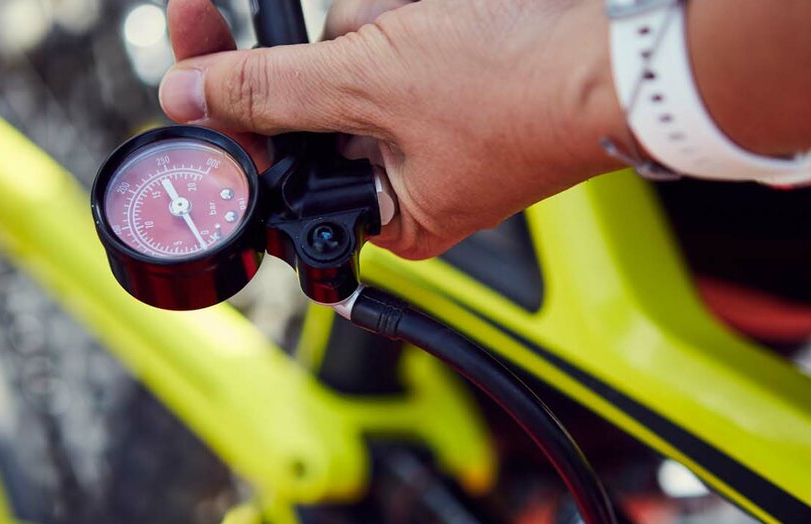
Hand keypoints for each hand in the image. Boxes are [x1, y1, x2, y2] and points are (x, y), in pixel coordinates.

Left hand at [160, 0, 632, 258]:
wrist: (620, 53)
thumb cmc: (520, 93)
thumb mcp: (373, 86)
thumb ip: (272, 91)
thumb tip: (190, 96)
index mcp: (387, 216)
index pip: (274, 172)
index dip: (227, 111)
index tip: (193, 48)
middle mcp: (403, 180)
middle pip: (308, 104)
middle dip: (330, 53)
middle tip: (379, 37)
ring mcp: (428, 125)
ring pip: (349, 57)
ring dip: (375, 28)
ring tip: (430, 32)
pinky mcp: (449, 77)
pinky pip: (391, 39)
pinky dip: (404, 19)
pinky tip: (442, 20)